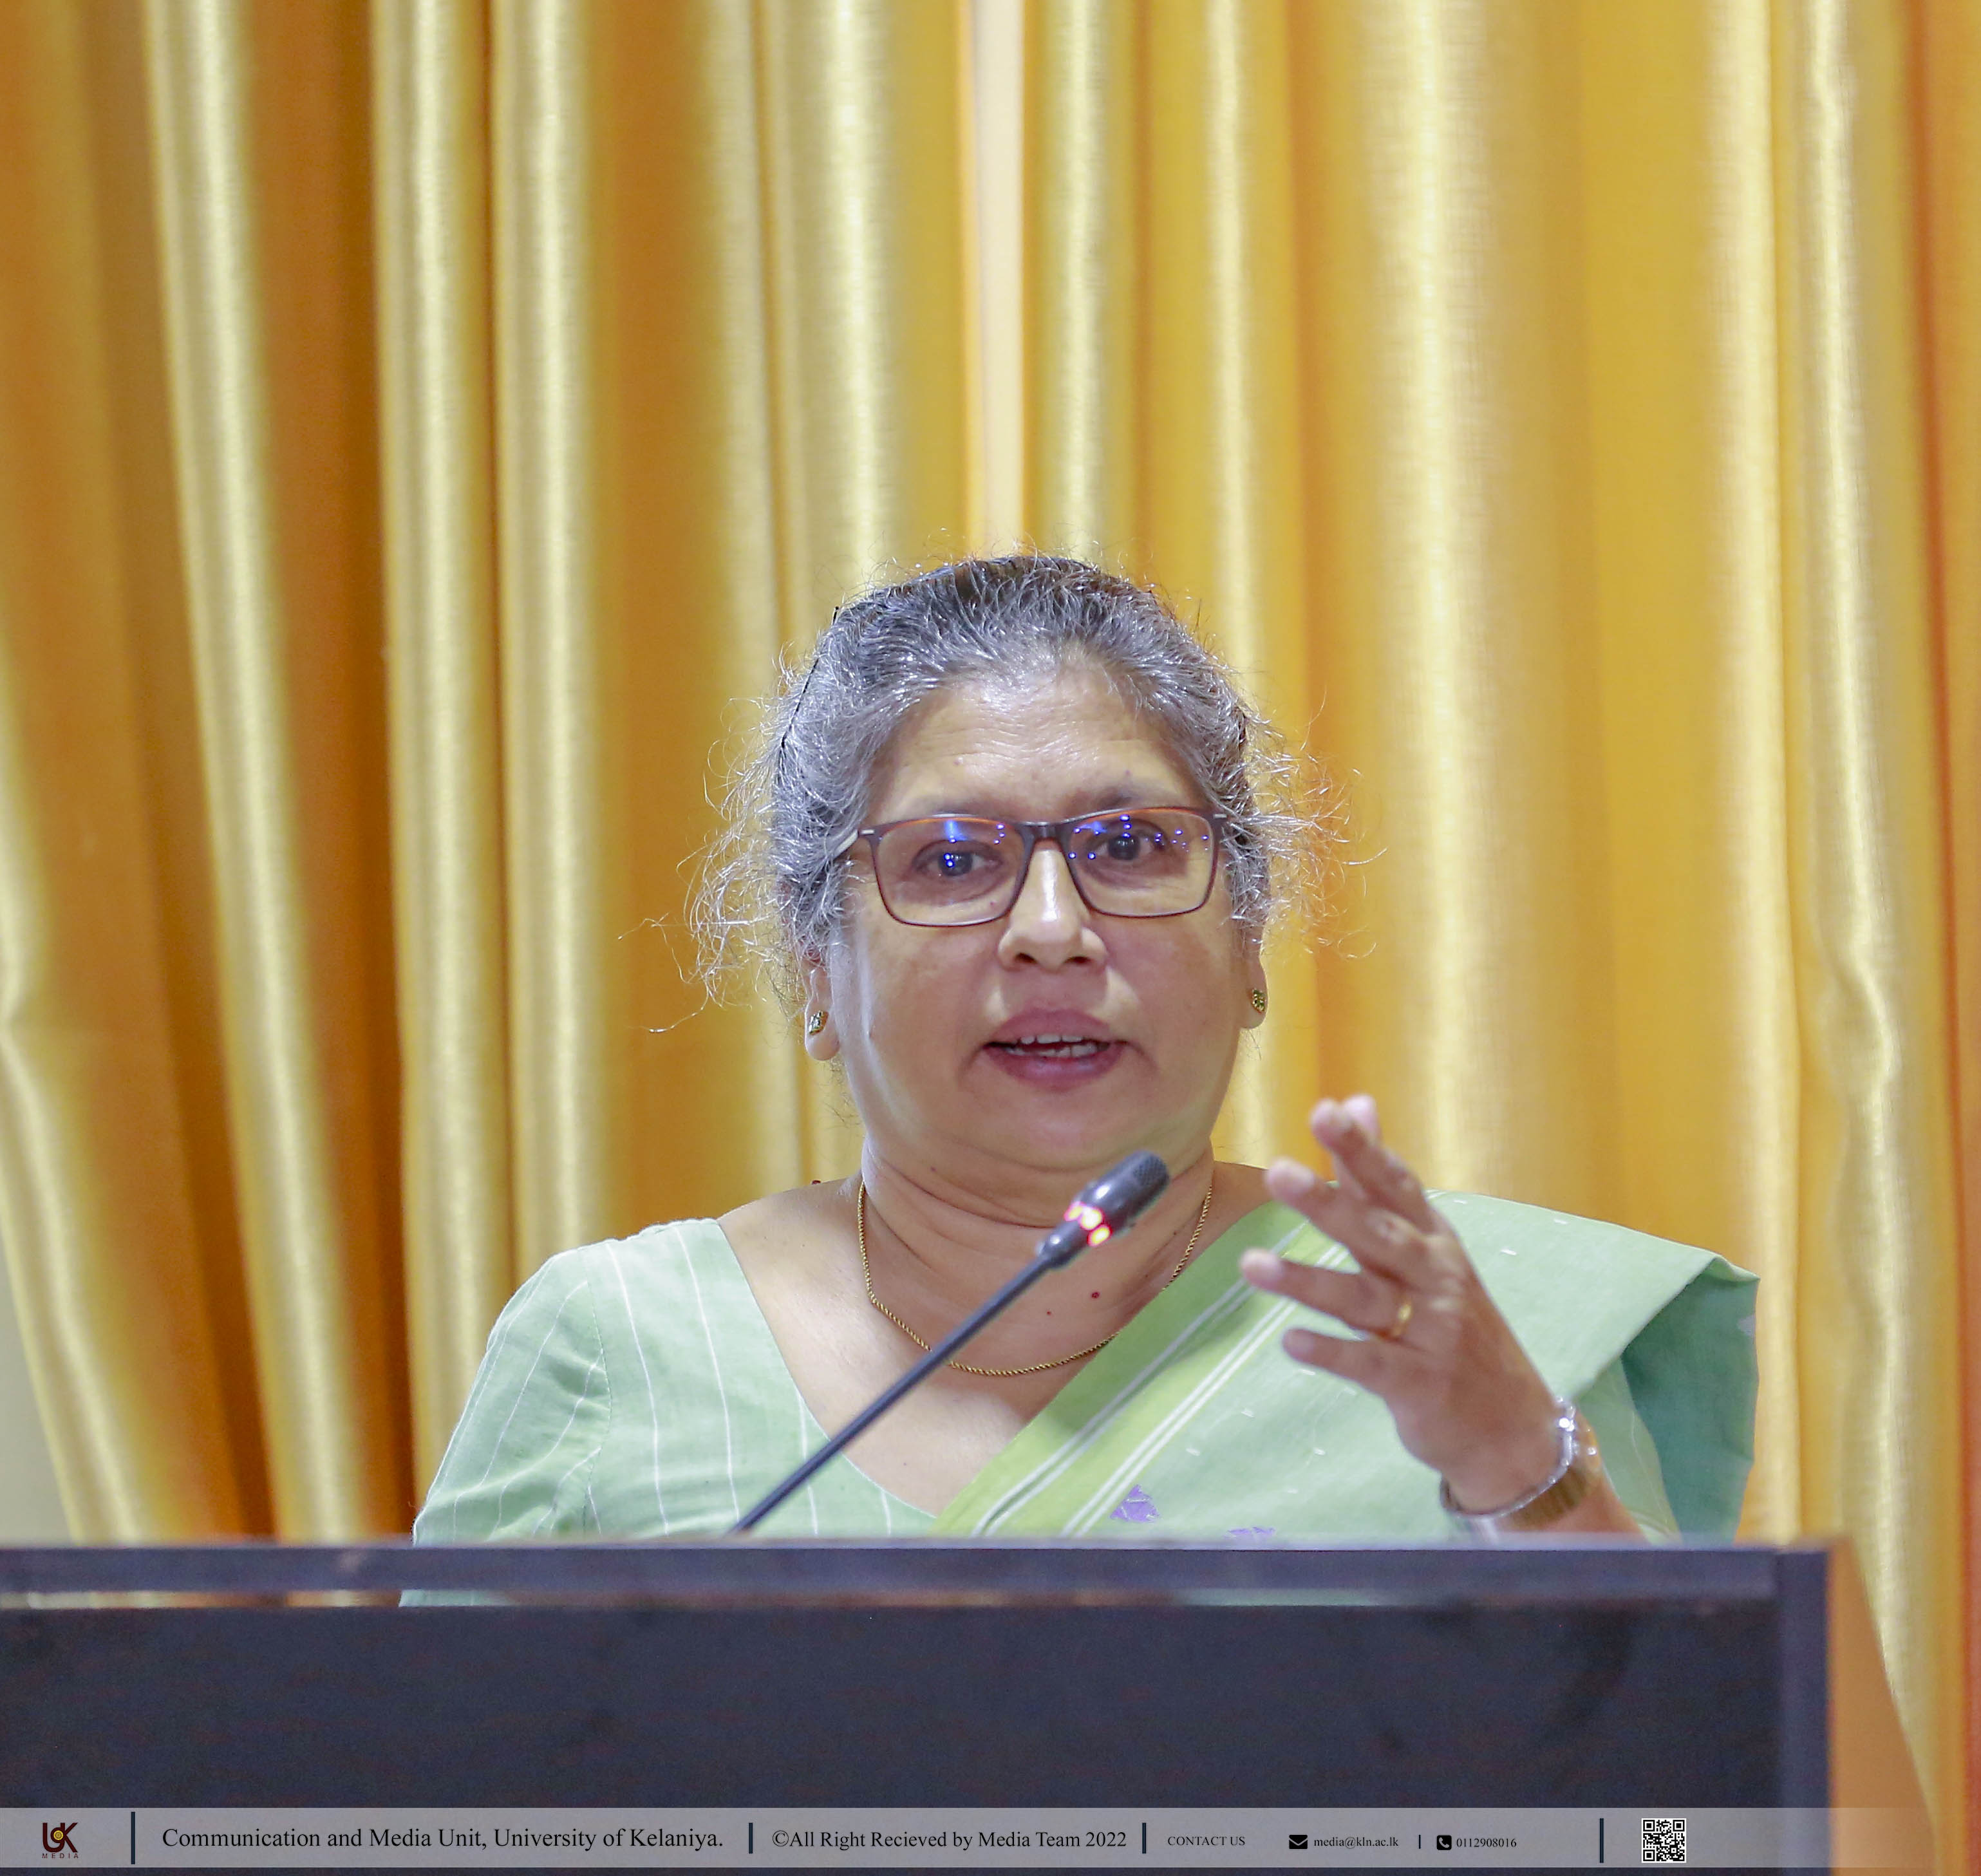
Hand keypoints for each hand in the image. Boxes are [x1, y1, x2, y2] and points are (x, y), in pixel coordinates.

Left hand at [1239, 1094, 1567, 1513]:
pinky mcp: (1420, 1384)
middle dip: (1330, 1202)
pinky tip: (1290, 1341)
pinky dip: (1332, 1353)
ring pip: (1365, 1299)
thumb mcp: (1425, 1246)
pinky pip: (1371, 1364)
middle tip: (1278, 1173)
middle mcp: (1436, 1277)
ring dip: (1308, 1282)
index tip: (1325, 1110)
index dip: (1361, 1148)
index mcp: (1433, 1239)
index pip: (1395, 1184)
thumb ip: (1380, 1179)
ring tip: (1251, 1264)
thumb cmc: (1452, 1322)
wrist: (1511, 1424)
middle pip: (1379, 1233)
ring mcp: (1431, 1332)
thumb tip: (1355, 1099)